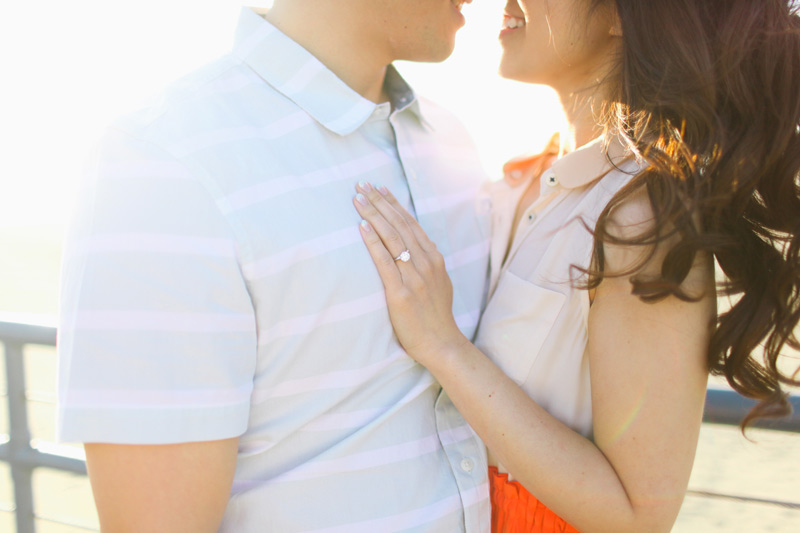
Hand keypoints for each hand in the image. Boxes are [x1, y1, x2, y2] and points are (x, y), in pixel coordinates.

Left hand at [353, 182, 468, 364]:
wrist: (442, 344)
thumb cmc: (436, 316)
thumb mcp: (439, 283)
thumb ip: (428, 264)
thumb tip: (419, 247)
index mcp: (434, 259)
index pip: (411, 223)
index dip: (394, 204)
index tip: (379, 188)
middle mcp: (426, 263)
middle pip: (399, 225)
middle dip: (379, 202)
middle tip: (361, 185)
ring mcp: (415, 277)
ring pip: (392, 238)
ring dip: (373, 215)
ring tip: (357, 198)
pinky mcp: (401, 293)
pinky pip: (385, 261)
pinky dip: (373, 242)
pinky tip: (362, 226)